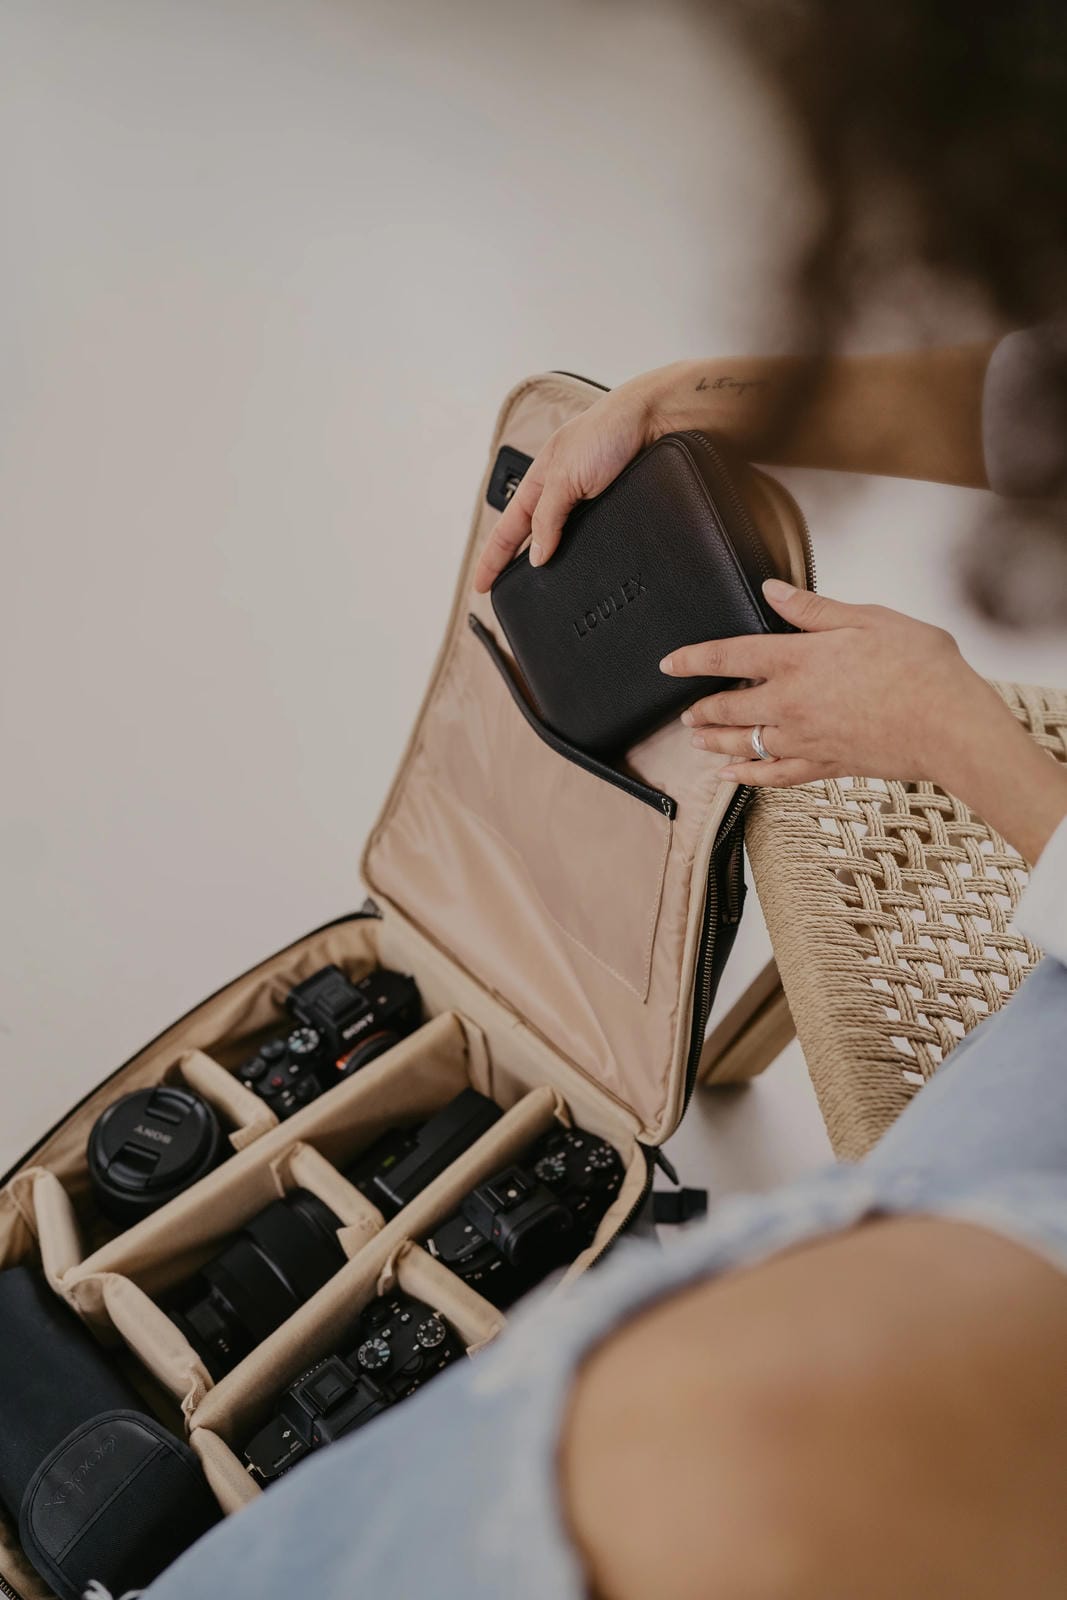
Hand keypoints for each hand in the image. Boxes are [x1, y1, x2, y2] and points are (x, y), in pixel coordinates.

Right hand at [472, 374, 670, 592]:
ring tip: (544, 587)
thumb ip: (548, 517)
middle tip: (507, 592)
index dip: (492, 558)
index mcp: (540, 482)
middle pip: (531, 536)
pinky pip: (594, 535)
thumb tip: (536, 555)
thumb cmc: (607, 430)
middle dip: (516, 563)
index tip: (481, 585)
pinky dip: (586, 551)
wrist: (656, 419)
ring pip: (563, 539)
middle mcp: (561, 493)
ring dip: (554, 560)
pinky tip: (586, 563)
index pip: (508, 529)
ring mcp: (588, 501)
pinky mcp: (615, 507)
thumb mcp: (565, 476)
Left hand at [661, 580, 1017, 791]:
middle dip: (701, 709)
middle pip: (728, 708)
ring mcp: (805, 739)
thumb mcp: (868, 619)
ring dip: (716, 742)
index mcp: (798, 659)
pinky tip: (731, 777)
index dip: (693, 659)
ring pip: (745, 744)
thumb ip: (813, 609)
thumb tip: (771, 590)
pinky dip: (748, 776)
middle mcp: (791, 703)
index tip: (669, 664)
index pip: (728, 655)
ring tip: (698, 740)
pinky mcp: (824, 765)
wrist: (950, 726)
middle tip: (685, 712)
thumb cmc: (920, 667)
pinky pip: (774, 775)